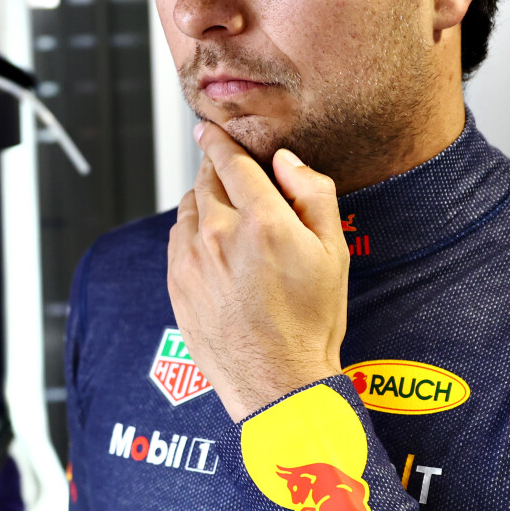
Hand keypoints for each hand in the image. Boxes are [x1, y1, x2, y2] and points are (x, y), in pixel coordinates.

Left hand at [167, 119, 349, 420]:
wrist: (277, 382)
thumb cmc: (311, 323)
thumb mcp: (332, 253)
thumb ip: (312, 195)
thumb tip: (286, 161)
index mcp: (262, 222)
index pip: (231, 161)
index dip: (220, 140)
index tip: (210, 128)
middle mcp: (220, 235)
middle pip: (205, 179)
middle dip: (214, 167)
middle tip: (224, 167)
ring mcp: (192, 260)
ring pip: (189, 208)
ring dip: (203, 200)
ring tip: (225, 214)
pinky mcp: (176, 284)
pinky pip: (177, 240)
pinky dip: (190, 231)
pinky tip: (211, 246)